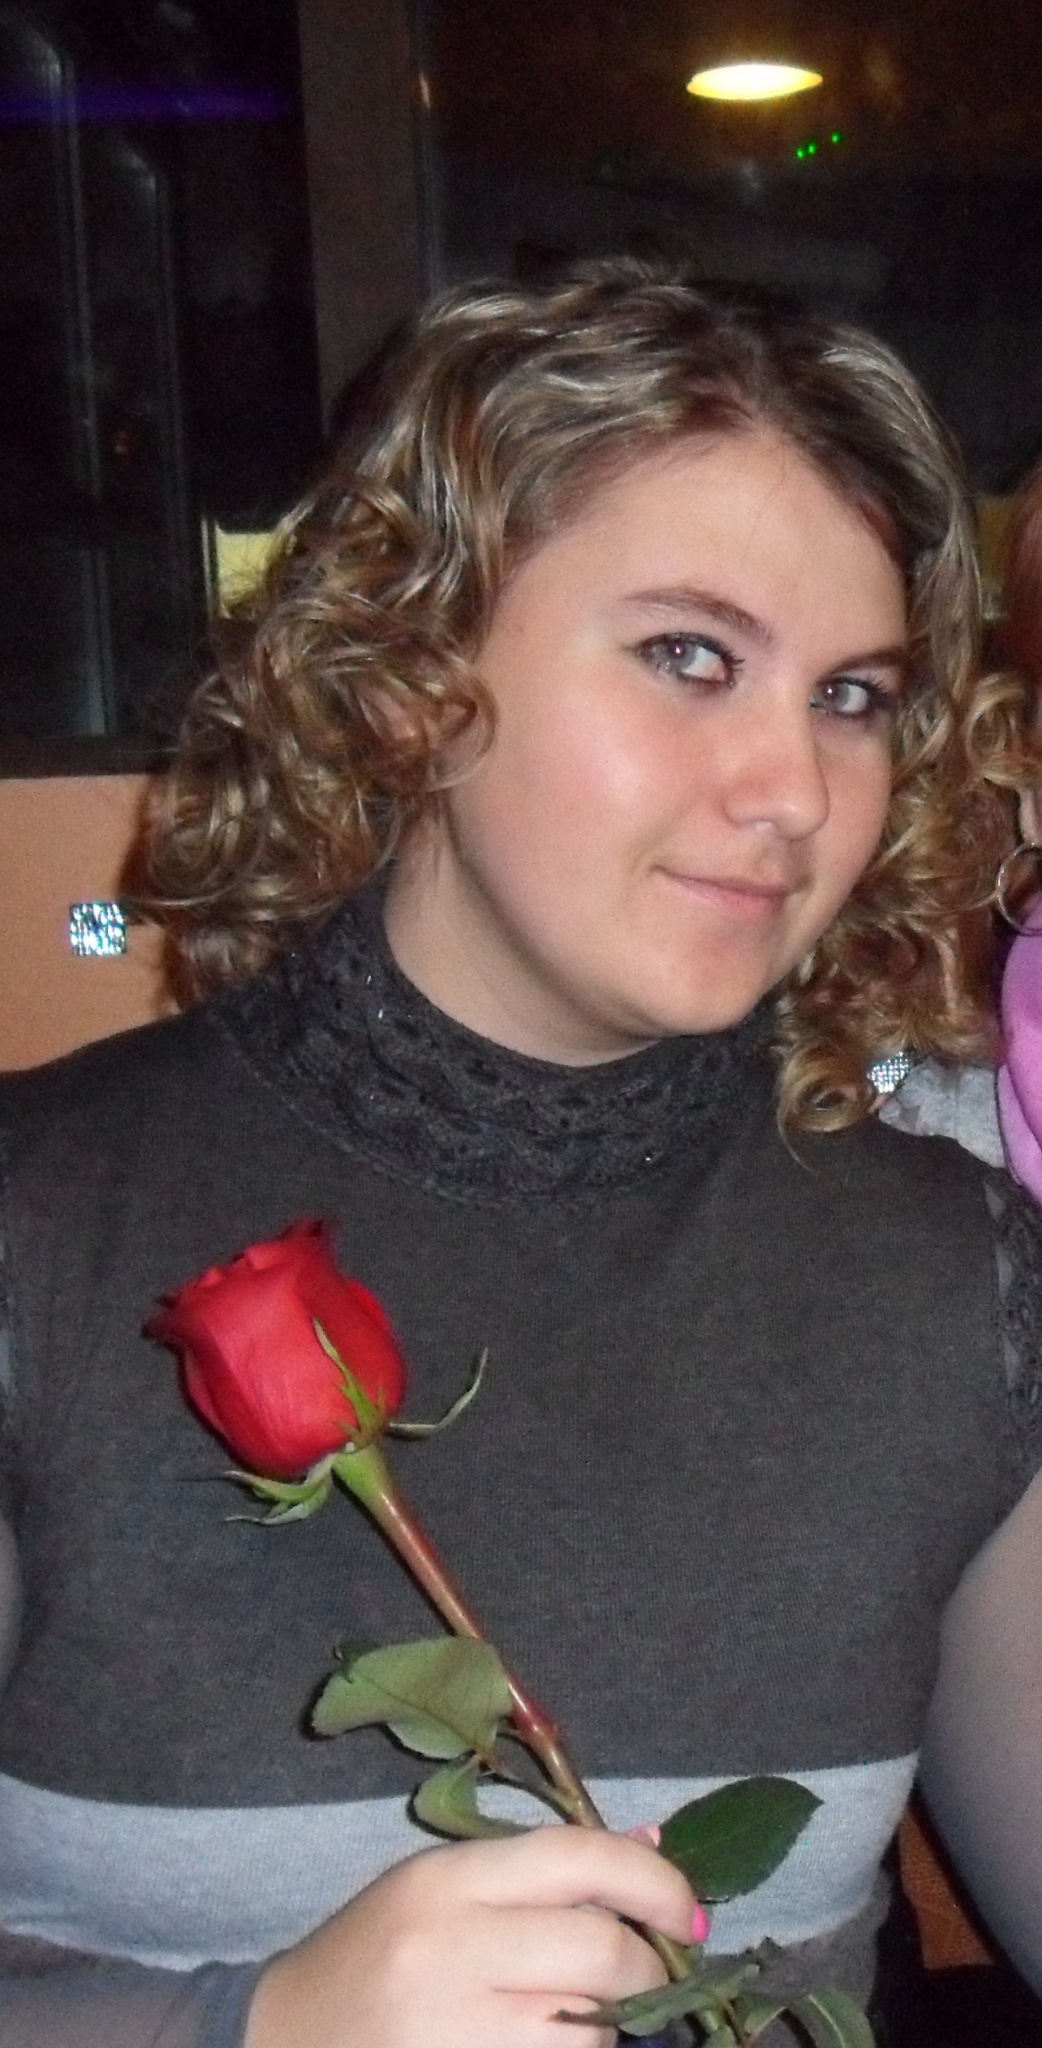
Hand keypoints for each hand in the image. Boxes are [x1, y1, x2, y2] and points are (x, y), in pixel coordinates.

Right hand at [244, 1825, 695, 2047]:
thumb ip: (541, 1872)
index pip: (576, 1858)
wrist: (283, 2040)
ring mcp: (456, 2030)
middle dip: (645, 1965)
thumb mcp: (444, 1888)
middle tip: (652, 1971)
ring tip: (575, 2017)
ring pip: (590, 2030)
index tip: (689, 1910)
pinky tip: (546, 2046)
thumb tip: (652, 1849)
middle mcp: (450, 1948)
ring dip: (607, 2027)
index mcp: (447, 1879)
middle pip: (597, 1949)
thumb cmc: (374, 1954)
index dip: (652, 1883)